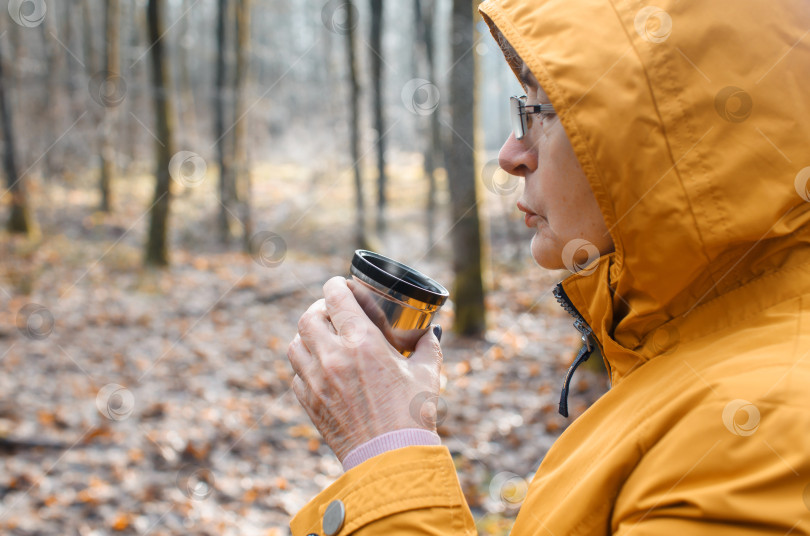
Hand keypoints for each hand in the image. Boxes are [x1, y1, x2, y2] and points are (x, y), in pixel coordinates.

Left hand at [287, 276, 443, 462]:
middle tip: (332, 313)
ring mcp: (317, 381)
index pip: (335, 297)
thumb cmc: (412, 415)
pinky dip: (304, 367)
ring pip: (295, 344)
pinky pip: (295, 375)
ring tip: (322, 339)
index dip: (336, 285)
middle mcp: (333, 357)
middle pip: (309, 317)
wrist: (391, 459)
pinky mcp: (310, 404)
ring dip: (307, 337)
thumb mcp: (427, 374)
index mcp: (363, 343)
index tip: (340, 286)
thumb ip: (427, 346)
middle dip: (319, 309)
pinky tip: (320, 370)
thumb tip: (431, 331)